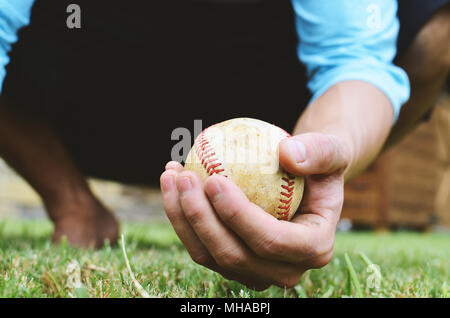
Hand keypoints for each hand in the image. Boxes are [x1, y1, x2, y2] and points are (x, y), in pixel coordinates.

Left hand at [160, 133, 350, 289]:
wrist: (305, 181)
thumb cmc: (319, 165)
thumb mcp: (333, 150)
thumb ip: (320, 151)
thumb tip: (287, 154)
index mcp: (314, 248)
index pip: (271, 240)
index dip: (238, 216)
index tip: (214, 179)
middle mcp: (285, 270)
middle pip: (233, 255)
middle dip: (201, 218)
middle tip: (184, 176)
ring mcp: (256, 271)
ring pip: (209, 255)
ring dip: (182, 218)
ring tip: (172, 176)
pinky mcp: (233, 263)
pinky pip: (200, 247)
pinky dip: (182, 218)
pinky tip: (174, 184)